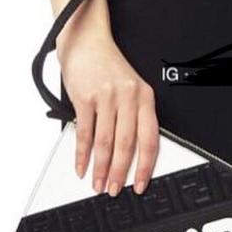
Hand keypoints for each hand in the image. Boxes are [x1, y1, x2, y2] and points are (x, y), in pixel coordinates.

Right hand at [57, 30, 158, 196]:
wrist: (86, 41)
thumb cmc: (108, 67)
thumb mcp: (131, 89)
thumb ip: (134, 116)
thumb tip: (131, 153)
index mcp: (145, 97)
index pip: (150, 139)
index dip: (145, 166)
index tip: (140, 184)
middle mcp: (128, 97)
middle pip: (127, 144)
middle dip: (120, 173)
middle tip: (115, 189)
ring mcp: (106, 97)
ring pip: (105, 142)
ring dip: (100, 168)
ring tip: (98, 183)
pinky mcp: (85, 97)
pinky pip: (85, 133)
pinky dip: (81, 154)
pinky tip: (81, 166)